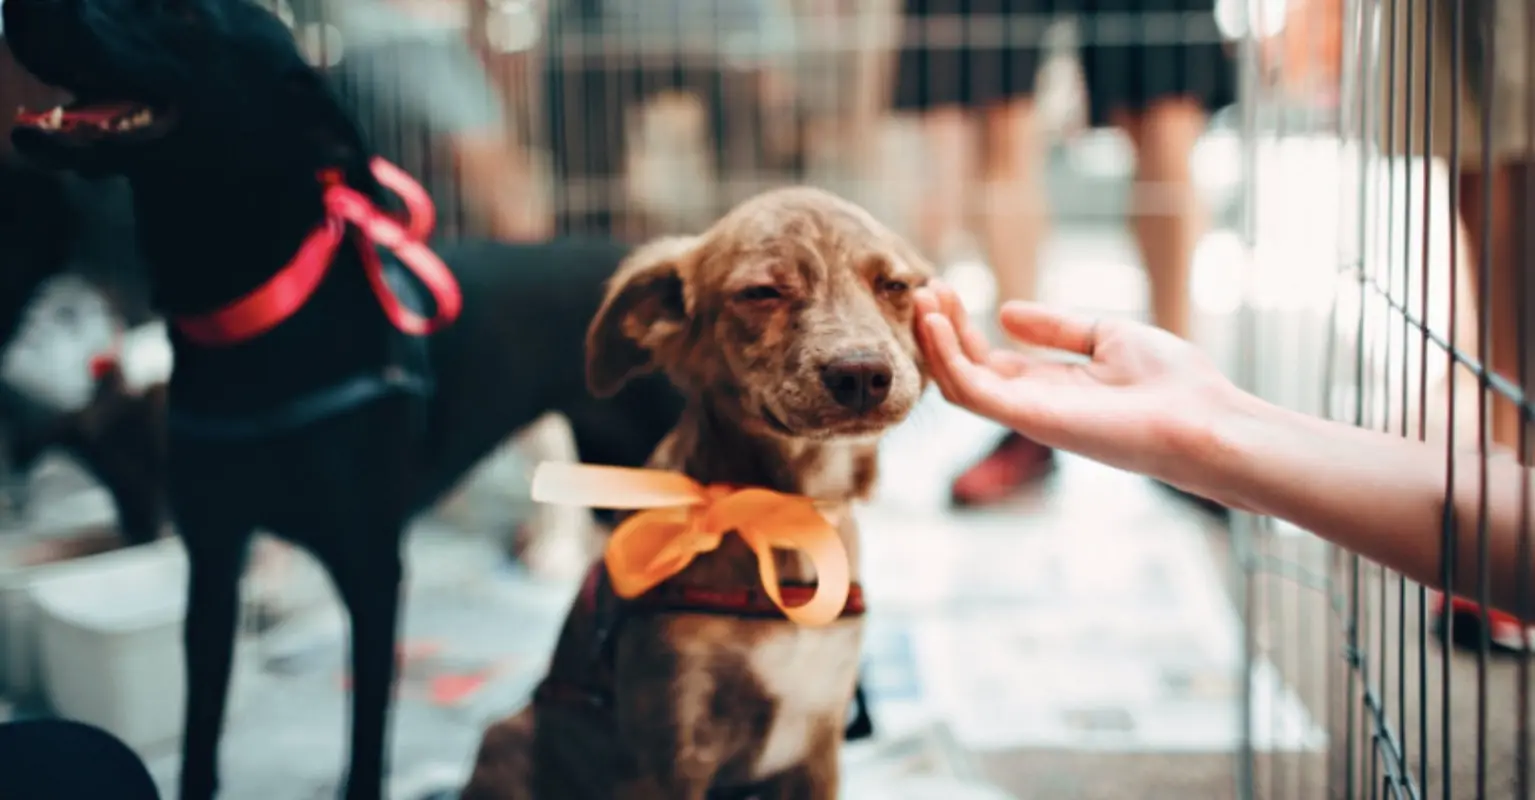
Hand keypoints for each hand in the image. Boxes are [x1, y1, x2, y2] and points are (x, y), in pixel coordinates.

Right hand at [913, 281, 1250, 495]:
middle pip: (966, 369)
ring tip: (923, 298)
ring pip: (958, 382)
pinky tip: (937, 322)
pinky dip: (947, 357)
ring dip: (935, 341)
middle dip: (940, 329)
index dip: (961, 326)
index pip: (988, 359)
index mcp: (1051, 387)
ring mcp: (1028, 414)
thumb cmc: (1172, 383)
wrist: (1204, 419)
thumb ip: (1057, 328)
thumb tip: (1005, 313)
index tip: (943, 288)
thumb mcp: (1109, 335)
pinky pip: (971, 390)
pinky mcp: (1030, 419)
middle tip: (924, 288)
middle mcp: (1033, 404)